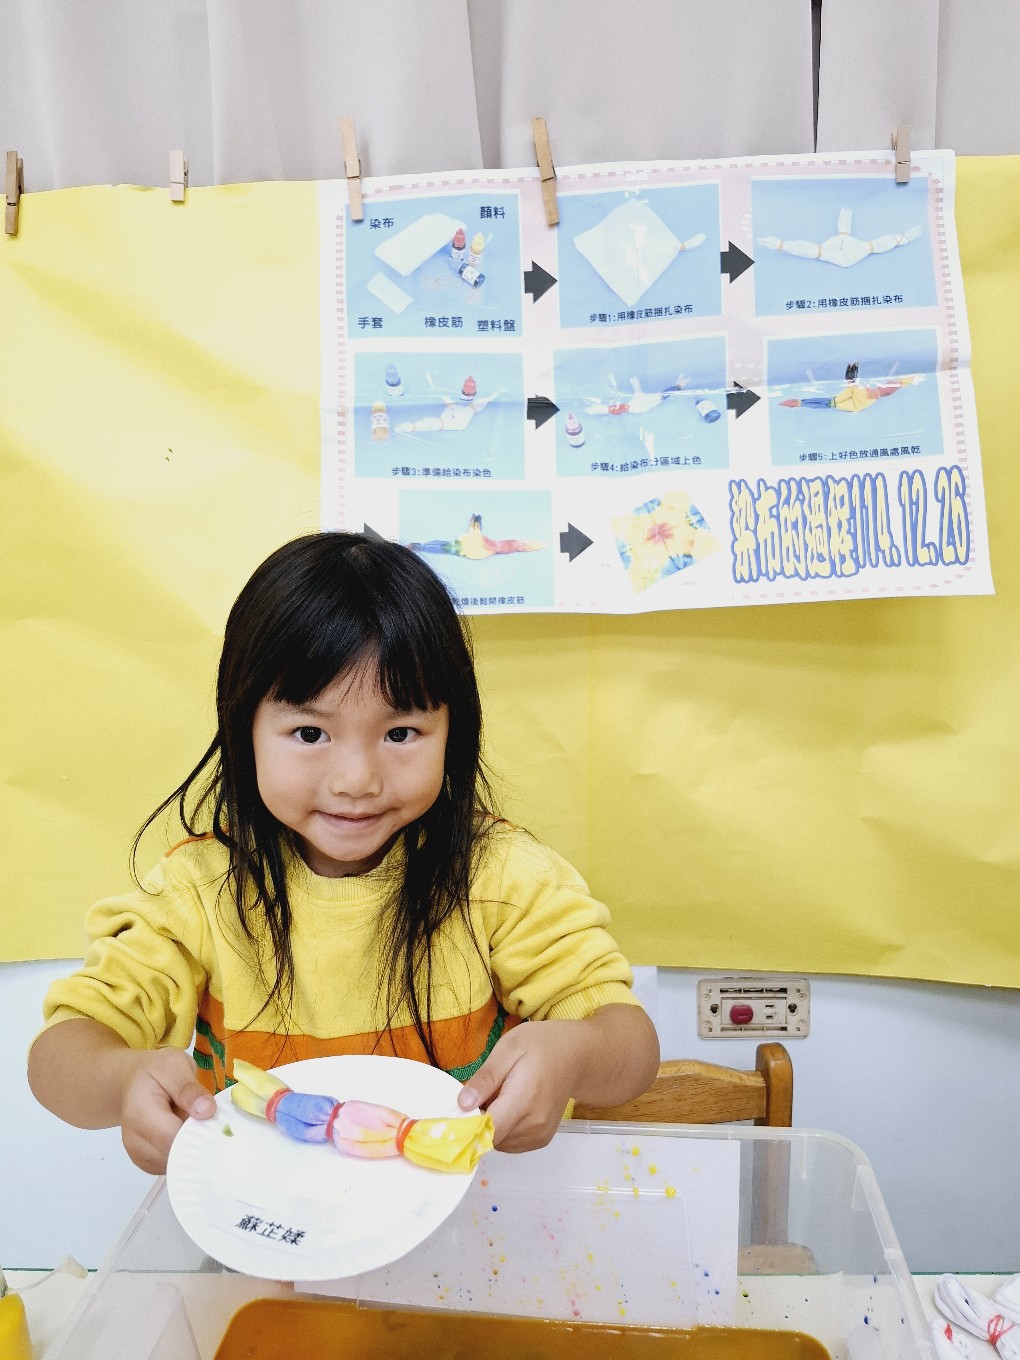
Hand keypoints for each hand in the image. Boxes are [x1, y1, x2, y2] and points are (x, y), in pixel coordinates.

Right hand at [116, 1048, 215, 1173]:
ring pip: (174, 1164)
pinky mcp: (146, 1162)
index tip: (219, 1124)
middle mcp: (134, 1140)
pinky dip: (184, 1155)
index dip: (198, 1134)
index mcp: (140, 1113)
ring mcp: (138, 1154)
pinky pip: (171, 1166)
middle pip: (174, 1155)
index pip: (172, 1137)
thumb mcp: (175, 1067)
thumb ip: (189, 1089)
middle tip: (212, 1123)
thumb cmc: (156, 1072)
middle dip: (197, 1142)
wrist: (134, 1083)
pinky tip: (188, 1135)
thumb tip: (206, 1111)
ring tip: (196, 1125)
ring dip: (191, 1149)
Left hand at [457, 1021, 586, 1151]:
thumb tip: (463, 1104)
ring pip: (497, 1143)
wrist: (575, 1056)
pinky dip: (502, 1129)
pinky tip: (509, 1106)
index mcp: (525, 1099)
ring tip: (499, 1096)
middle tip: (483, 1092)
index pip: (488, 1130)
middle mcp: (534, 1125)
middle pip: (489, 1137)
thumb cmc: (542, 1046)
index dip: (465, 1125)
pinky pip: (509, 1143)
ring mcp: (539, 1135)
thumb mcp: (509, 1047)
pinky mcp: (540, 1140)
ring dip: (490, 1125)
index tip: (454, 1110)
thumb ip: (486, 1077)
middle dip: (477, 1119)